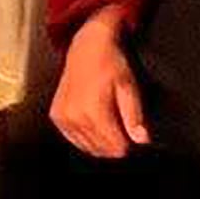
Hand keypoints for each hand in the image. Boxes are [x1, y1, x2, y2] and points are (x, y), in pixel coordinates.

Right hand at [52, 12, 148, 156]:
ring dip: (101, 141)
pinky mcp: (56, 117)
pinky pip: (75, 140)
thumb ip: (134, 116)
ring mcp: (63, 118)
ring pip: (88, 148)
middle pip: (102, 150)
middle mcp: (74, 117)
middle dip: (116, 143)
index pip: (116, 149)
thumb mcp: (128, 87)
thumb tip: (142, 140)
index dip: (129, 144)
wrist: (87, 47)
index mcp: (93, 111)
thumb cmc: (109, 63)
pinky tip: (94, 121)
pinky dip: (86, 136)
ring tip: (109, 120)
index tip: (133, 133)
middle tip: (123, 125)